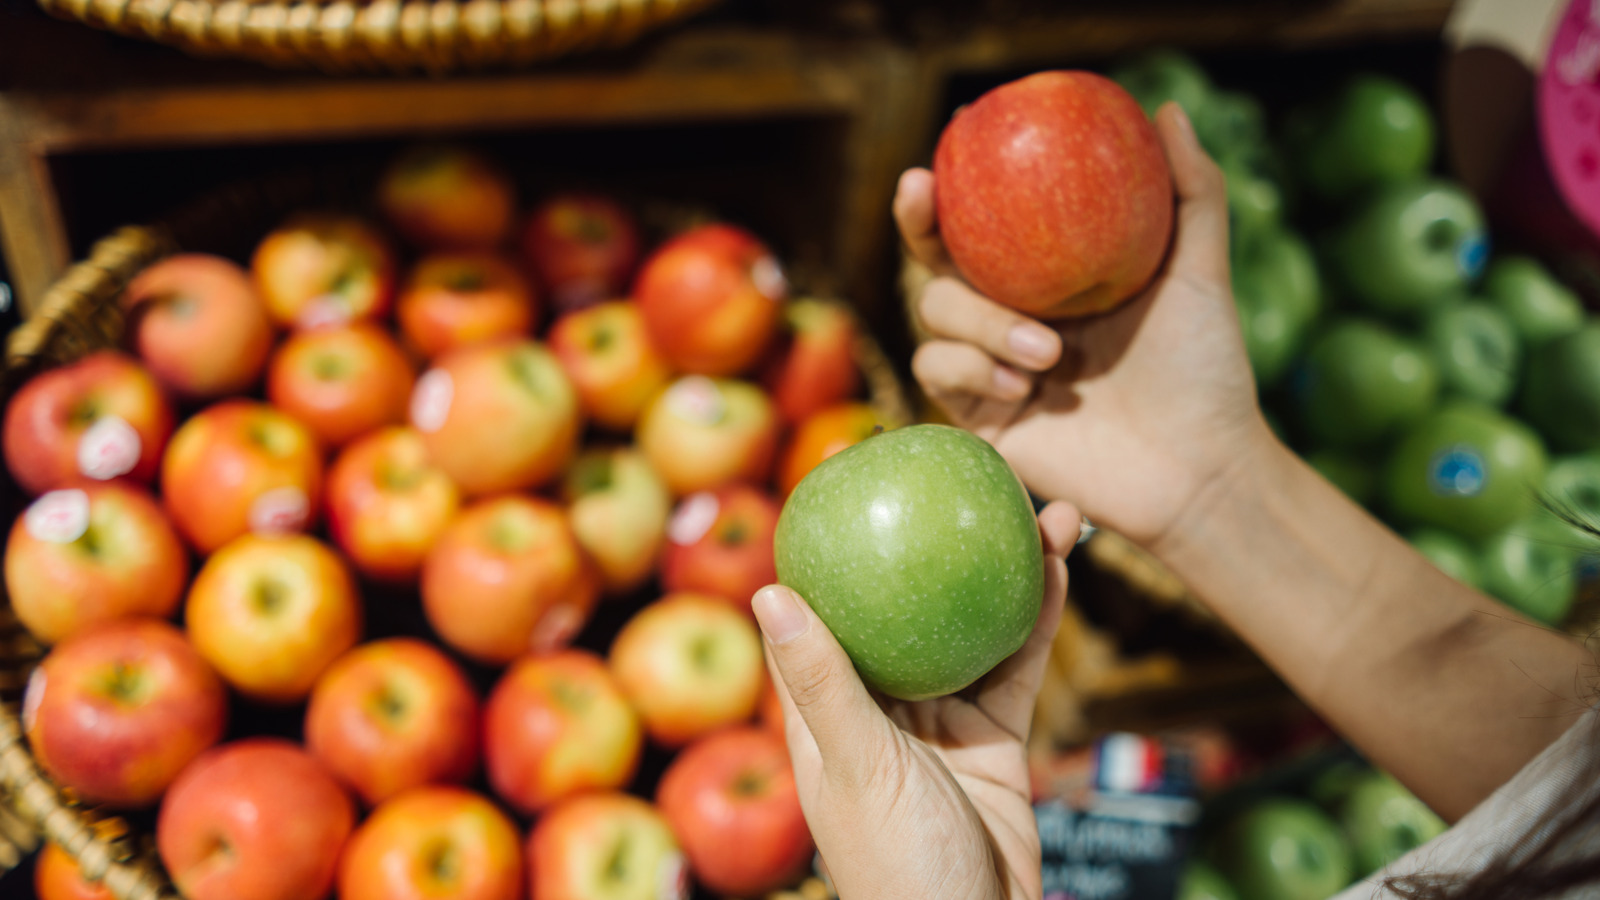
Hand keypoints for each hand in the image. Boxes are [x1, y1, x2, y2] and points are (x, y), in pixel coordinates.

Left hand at [753, 501, 1079, 899]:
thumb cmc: (896, 866)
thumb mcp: (857, 765)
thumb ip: (823, 682)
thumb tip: (768, 590)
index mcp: (826, 711)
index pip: (818, 611)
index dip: (828, 543)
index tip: (847, 471)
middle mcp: (879, 706)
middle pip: (905, 606)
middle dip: (934, 544)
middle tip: (964, 476)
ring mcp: (939, 722)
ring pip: (969, 628)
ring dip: (1001, 570)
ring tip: (1037, 509)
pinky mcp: (993, 741)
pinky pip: (1014, 667)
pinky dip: (1035, 620)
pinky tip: (1057, 567)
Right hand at [902, 103, 1268, 549]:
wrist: (1198, 468)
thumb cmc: (1205, 371)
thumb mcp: (1199, 274)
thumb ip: (1191, 193)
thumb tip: (1169, 109)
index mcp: (1048, 278)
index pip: (981, 224)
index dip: (950, 188)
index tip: (944, 145)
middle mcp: (1009, 316)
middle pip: (934, 260)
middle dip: (918, 225)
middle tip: (923, 195)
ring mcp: (989, 366)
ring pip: (934, 315)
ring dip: (980, 323)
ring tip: (1047, 353)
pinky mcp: (980, 417)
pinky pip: (940, 371)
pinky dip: (973, 368)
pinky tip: (1025, 385)